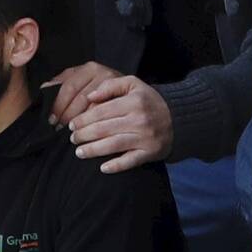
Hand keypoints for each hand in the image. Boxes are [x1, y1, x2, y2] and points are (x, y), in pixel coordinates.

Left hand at [54, 66, 171, 171]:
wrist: (179, 117)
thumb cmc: (149, 101)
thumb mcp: (133, 84)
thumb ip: (110, 85)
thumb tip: (90, 96)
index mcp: (133, 101)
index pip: (101, 112)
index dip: (83, 119)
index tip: (72, 124)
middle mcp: (139, 119)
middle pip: (104, 129)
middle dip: (84, 135)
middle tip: (73, 138)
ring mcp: (145, 137)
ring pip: (113, 145)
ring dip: (93, 150)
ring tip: (79, 152)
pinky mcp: (150, 152)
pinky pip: (130, 161)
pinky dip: (116, 166)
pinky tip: (103, 168)